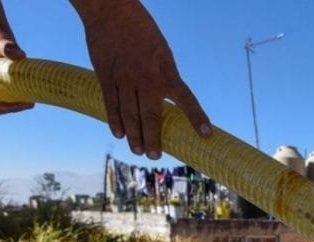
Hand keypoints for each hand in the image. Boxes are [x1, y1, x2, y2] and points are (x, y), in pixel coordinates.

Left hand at [0, 0, 33, 114]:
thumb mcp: (0, 42)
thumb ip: (9, 48)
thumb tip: (21, 55)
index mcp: (24, 79)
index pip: (26, 101)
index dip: (15, 107)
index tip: (1, 104)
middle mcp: (16, 85)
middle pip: (11, 106)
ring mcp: (4, 87)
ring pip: (0, 107)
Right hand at [73, 0, 211, 158]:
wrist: (111, 11)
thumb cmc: (141, 30)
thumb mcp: (162, 52)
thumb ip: (164, 76)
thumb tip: (168, 99)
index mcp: (166, 71)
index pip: (186, 99)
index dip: (197, 118)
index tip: (207, 135)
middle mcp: (147, 79)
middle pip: (151, 116)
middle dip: (153, 139)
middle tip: (154, 155)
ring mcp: (125, 79)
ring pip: (130, 115)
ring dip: (135, 135)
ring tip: (138, 150)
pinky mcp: (106, 77)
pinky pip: (111, 104)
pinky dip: (115, 121)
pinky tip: (119, 133)